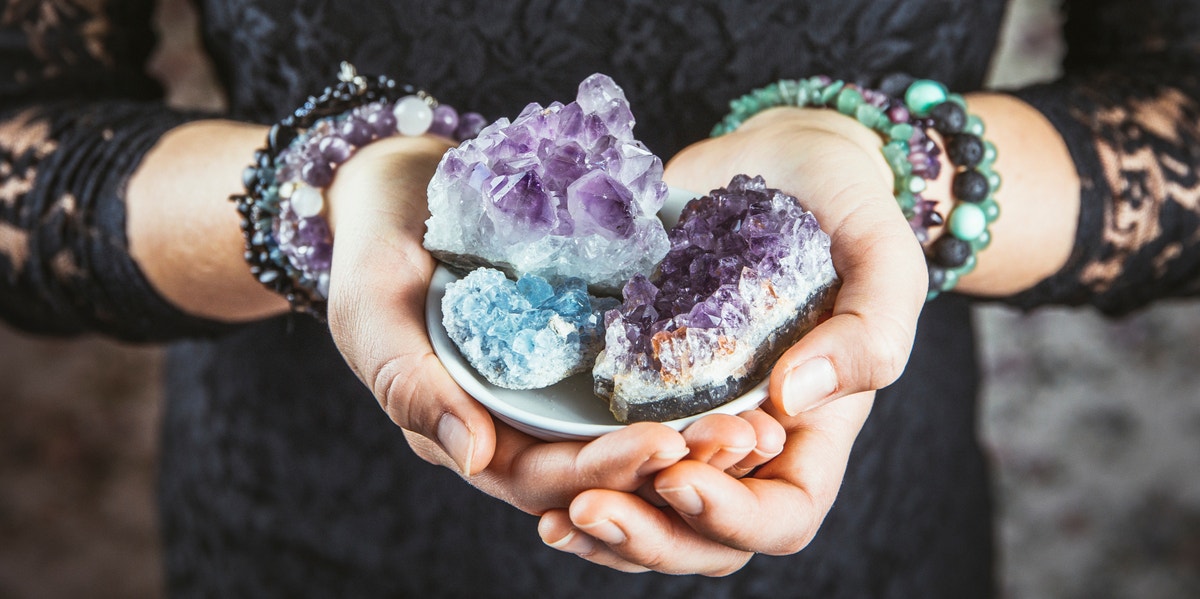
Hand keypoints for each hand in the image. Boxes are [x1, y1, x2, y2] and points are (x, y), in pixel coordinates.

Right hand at [322, 135, 776, 514]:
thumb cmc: (370, 254)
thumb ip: (410, 384)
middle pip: (603, 465)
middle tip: (740, 441)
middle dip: (672, 462)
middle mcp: (521, 424)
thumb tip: (473, 457)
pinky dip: (686, 377)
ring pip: (631, 428)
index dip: (605, 471)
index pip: (544, 478)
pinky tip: (741, 363)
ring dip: (693, 432)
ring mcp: (556, 386)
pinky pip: (639, 372)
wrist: (401, 189)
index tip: (665, 447)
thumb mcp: (372, 314)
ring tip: (757, 421)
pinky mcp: (584, 343)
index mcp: (469, 436)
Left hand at [536, 106, 925, 573]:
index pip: (781, 515)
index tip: (676, 477)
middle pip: (705, 537)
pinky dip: (573, 474)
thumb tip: (791, 398)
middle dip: (647, 535)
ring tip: (552, 512)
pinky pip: (607, 453)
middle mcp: (745, 442)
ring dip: (602, 526)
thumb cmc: (847, 210)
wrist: (780, 160)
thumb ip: (867, 335)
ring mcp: (688, 418)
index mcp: (811, 433)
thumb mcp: (884, 262)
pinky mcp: (638, 383)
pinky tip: (524, 468)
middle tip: (586, 507)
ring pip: (648, 511)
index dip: (729, 516)